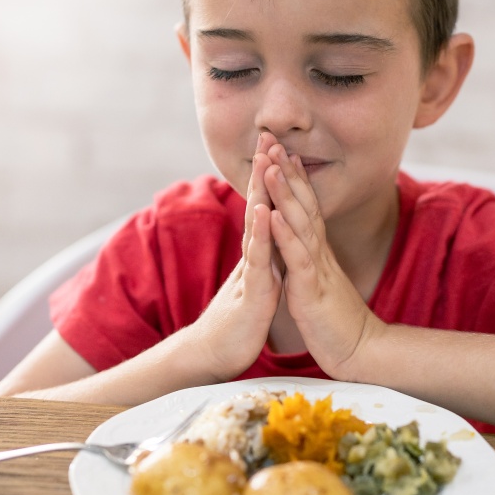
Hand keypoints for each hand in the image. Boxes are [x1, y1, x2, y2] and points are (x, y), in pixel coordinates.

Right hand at [187, 134, 283, 381]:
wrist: (217, 357)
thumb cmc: (238, 323)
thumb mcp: (258, 285)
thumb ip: (263, 262)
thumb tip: (269, 241)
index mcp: (259, 255)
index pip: (265, 208)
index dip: (270, 178)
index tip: (277, 146)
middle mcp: (253, 257)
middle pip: (258, 207)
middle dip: (263, 172)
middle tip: (268, 136)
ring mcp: (251, 273)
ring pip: (257, 226)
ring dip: (260, 193)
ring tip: (265, 162)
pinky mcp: (254, 293)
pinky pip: (259, 260)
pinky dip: (261, 234)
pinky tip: (263, 211)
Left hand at [262, 143, 386, 379]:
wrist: (360, 352)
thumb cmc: (336, 321)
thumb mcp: (318, 283)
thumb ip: (309, 261)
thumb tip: (298, 244)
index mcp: (318, 252)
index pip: (305, 206)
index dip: (293, 178)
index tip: (280, 150)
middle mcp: (319, 253)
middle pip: (303, 204)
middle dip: (287, 172)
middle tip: (273, 141)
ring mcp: (317, 269)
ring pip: (300, 224)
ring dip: (285, 194)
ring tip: (270, 166)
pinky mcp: (312, 290)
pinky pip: (298, 259)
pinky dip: (285, 235)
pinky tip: (273, 216)